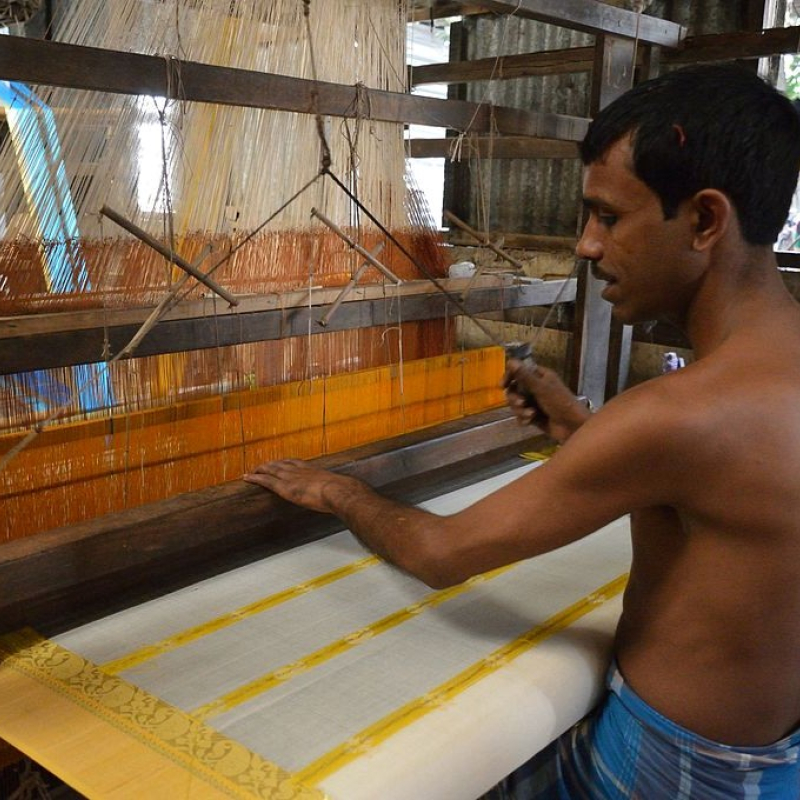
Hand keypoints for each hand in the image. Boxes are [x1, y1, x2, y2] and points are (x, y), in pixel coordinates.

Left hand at [243, 459, 362, 513]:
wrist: (339, 491)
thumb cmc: (343, 492)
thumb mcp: (341, 488)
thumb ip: (338, 490)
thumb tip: (346, 496)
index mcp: (313, 470)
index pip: (295, 463)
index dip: (286, 462)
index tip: (281, 462)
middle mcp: (300, 470)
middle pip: (281, 464)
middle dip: (270, 464)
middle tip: (262, 465)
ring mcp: (291, 477)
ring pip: (270, 470)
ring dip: (260, 469)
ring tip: (252, 471)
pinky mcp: (285, 487)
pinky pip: (266, 480)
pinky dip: (255, 478)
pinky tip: (246, 477)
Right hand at [503, 359, 590, 442]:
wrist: (572, 427)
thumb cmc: (560, 403)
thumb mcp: (542, 388)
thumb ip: (525, 376)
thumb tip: (510, 360)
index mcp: (540, 376)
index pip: (519, 371)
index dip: (510, 377)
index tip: (503, 385)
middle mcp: (536, 388)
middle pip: (514, 389)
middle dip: (515, 398)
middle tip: (521, 403)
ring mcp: (534, 402)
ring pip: (516, 404)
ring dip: (520, 410)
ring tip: (530, 414)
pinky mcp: (533, 416)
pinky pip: (520, 416)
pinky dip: (523, 419)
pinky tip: (530, 422)